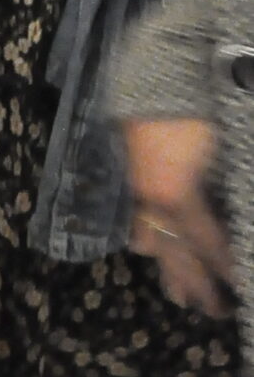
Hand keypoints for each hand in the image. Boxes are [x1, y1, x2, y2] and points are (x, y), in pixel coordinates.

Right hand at [125, 115, 234, 316]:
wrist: (157, 64)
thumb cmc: (198, 107)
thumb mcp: (228, 149)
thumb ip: (232, 189)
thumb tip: (243, 210)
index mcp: (176, 194)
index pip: (210, 243)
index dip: (228, 268)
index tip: (242, 289)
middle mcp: (152, 197)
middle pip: (175, 253)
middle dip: (196, 285)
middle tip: (217, 312)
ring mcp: (138, 185)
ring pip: (148, 239)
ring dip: (166, 268)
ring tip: (178, 295)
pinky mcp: (132, 171)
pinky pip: (138, 217)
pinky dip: (147, 237)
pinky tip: (152, 247)